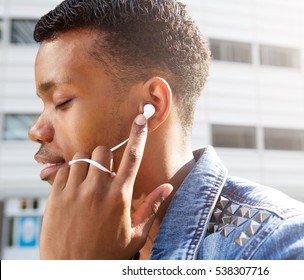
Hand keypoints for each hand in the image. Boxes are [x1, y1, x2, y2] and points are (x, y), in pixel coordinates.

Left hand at [39, 114, 172, 258]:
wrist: (72, 270)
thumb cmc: (107, 252)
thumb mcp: (135, 233)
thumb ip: (152, 206)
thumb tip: (168, 186)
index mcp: (120, 196)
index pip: (133, 157)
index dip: (138, 134)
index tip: (141, 117)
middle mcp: (97, 189)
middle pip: (102, 150)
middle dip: (105, 156)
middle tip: (105, 172)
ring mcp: (74, 191)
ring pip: (81, 157)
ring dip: (87, 164)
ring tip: (89, 182)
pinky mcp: (55, 196)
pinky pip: (63, 169)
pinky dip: (70, 172)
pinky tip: (74, 188)